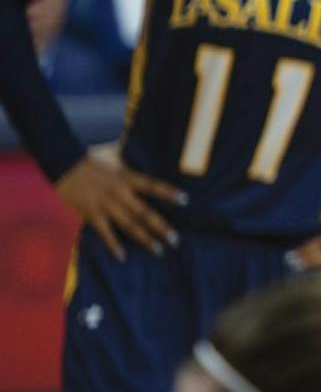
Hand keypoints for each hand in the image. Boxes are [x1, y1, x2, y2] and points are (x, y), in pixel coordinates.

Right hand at [55, 142, 185, 260]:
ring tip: (159, 250)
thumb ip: (130, 153)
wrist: (64, 164)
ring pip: (130, 225)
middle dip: (161, 227)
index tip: (185, 200)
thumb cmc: (91, 159)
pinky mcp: (92, 214)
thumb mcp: (115, 154)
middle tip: (175, 240)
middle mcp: (120, 193)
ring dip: (145, 239)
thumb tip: (141, 135)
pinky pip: (105, 233)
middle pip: (145, 212)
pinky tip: (122, 257)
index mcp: (127, 177)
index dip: (169, 193)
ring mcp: (106, 205)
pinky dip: (113, 245)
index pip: (153, 186)